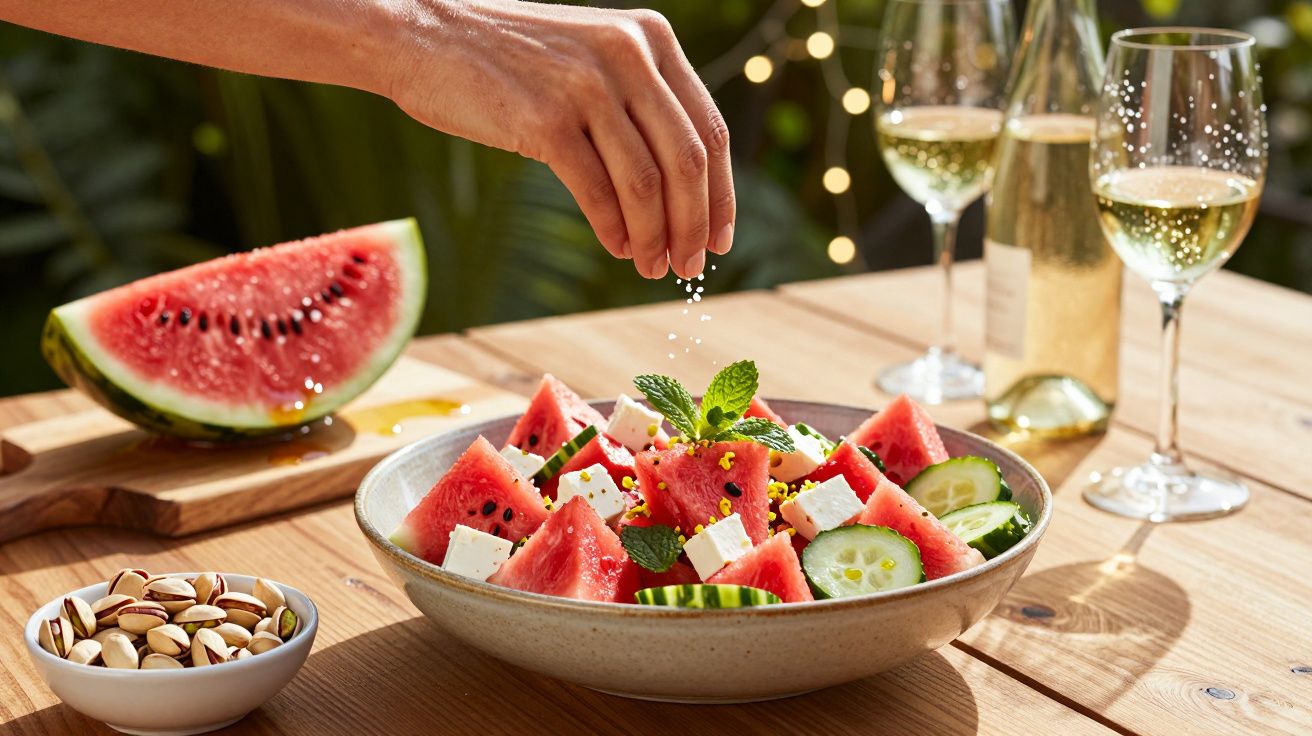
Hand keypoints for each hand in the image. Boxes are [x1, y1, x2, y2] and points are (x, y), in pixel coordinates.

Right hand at [386, 0, 733, 278]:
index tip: (721, 237)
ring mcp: (586, 85)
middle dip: (694, 224)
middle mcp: (628, 55)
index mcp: (651, 38)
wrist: (423, 34)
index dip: (722, 192)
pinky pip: (598, 192)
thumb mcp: (590, 58)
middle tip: (689, 265)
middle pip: (687, 161)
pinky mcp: (545, 120)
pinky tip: (619, 248)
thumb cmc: (508, 59)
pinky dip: (615, 229)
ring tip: (652, 267)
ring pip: (646, 183)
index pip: (708, 128)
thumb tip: (681, 189)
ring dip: (655, 237)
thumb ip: (636, 102)